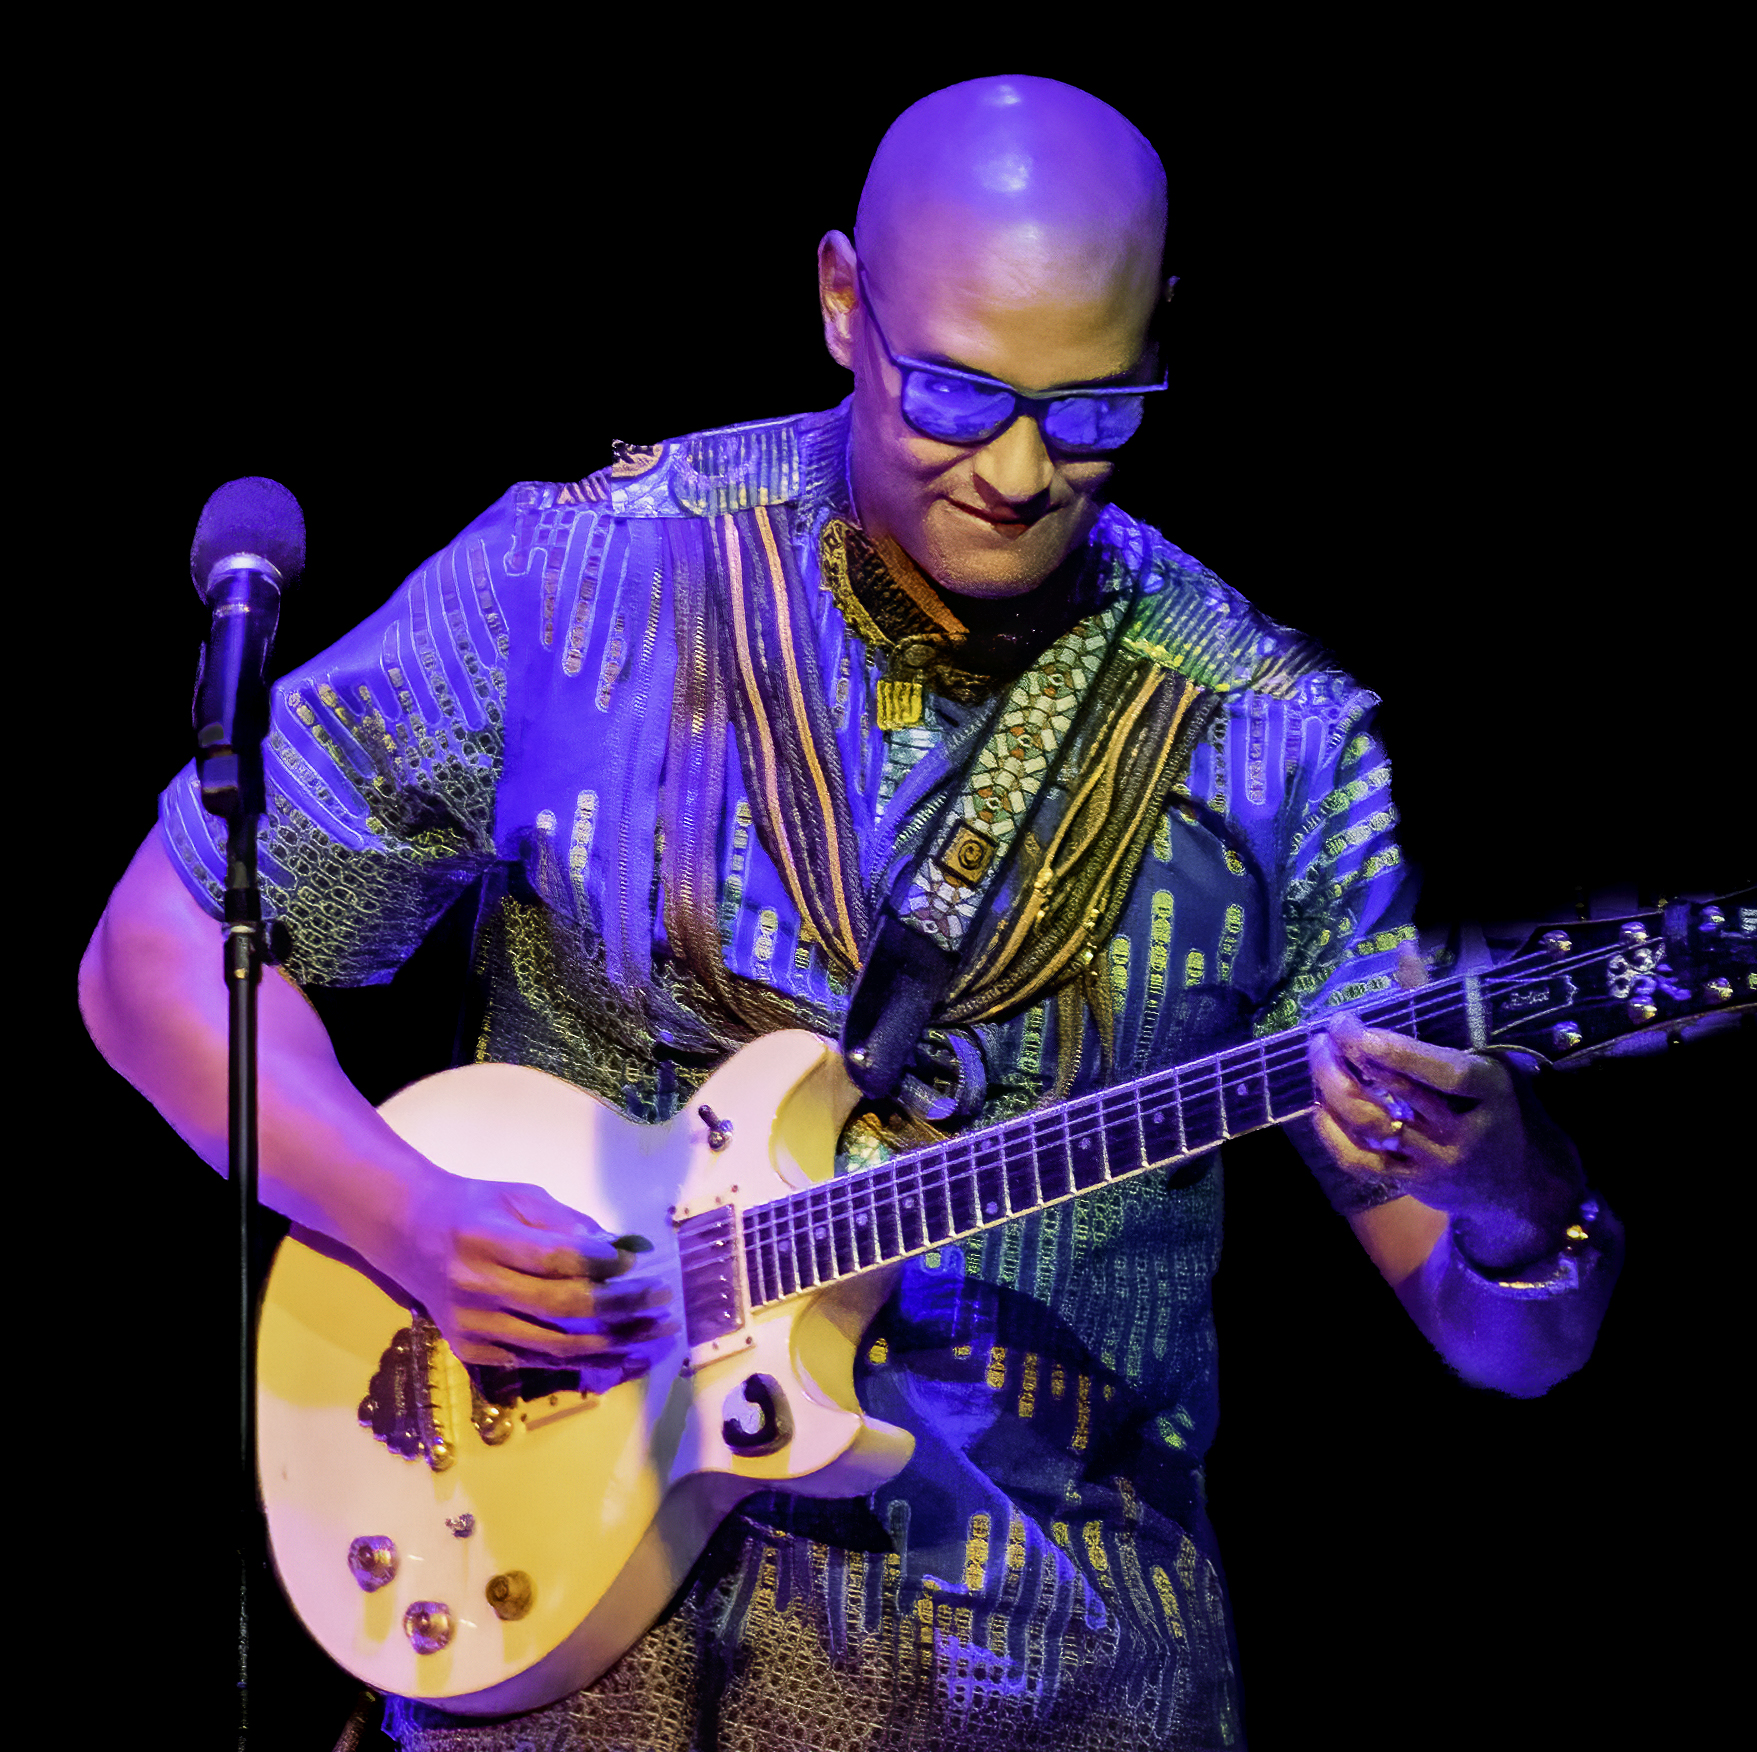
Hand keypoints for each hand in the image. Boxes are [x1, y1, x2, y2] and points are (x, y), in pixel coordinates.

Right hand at [391, 1173, 677, 1372]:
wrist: (409, 1236)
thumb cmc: (474, 1209)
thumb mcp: (518, 1197)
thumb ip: (566, 1222)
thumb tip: (622, 1248)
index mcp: (483, 1239)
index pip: (551, 1257)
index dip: (599, 1263)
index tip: (637, 1262)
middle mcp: (475, 1288)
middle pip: (560, 1304)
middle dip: (621, 1305)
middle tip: (663, 1299)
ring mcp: (473, 1327)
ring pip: (555, 1344)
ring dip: (614, 1343)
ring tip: (656, 1336)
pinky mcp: (473, 1352)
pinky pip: (537, 1362)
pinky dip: (584, 1362)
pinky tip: (622, 1356)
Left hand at [1308, 953, 1584, 1272]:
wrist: (1523, 1183)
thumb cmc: (1499, 1103)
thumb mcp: (1483, 1053)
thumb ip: (1436, 1005)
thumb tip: (1404, 948)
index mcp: (1488, 1089)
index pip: (1445, 1073)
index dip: (1400, 1052)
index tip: (1358, 1027)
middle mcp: (1464, 1130)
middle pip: (1399, 1095)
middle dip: (1354, 1060)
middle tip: (1327, 1032)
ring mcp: (1436, 1160)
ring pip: (1373, 1125)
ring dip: (1335, 1088)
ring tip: (1318, 1055)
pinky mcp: (1412, 1183)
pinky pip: (1361, 1162)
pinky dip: (1332, 1133)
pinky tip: (1318, 1104)